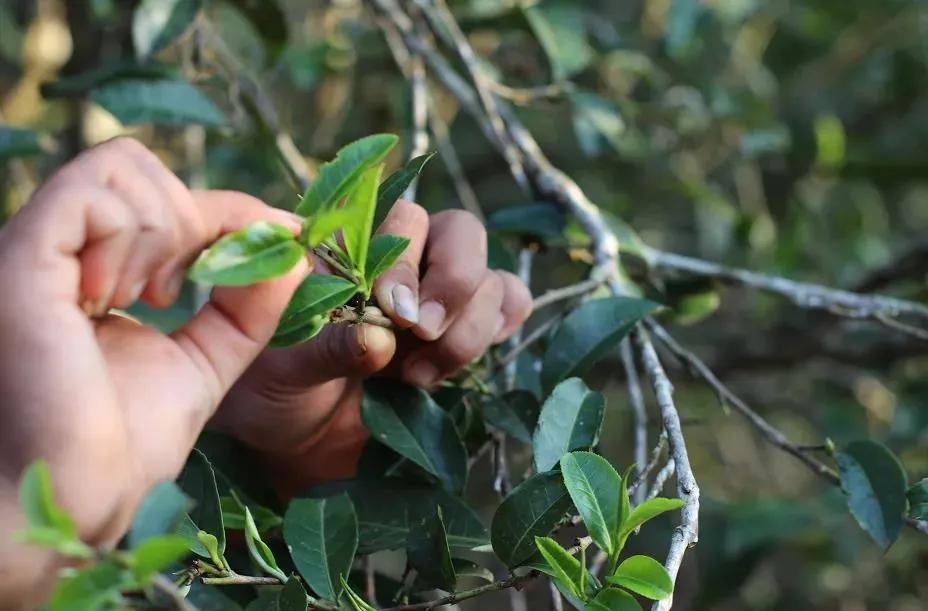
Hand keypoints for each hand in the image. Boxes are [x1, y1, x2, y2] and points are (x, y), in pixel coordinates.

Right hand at [0, 138, 307, 605]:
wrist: (78, 496)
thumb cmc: (123, 442)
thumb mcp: (204, 360)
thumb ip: (244, 308)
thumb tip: (291, 252)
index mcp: (84, 269)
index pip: (155, 195)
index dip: (228, 208)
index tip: (283, 234)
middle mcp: (53, 251)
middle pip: (134, 164)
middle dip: (194, 215)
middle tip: (184, 288)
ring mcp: (32, 251)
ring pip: (116, 166)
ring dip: (164, 228)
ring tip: (152, 298)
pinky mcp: (20, 263)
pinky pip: (92, 194)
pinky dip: (134, 235)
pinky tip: (124, 298)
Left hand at [214, 201, 531, 494]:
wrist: (294, 439)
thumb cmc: (272, 388)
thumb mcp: (283, 368)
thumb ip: (326, 347)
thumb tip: (380, 339)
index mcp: (349, 247)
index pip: (399, 218)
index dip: (405, 261)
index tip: (394, 314)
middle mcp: (402, 258)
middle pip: (460, 232)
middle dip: (453, 284)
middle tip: (423, 334)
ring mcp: (440, 293)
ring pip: (490, 277)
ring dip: (468, 329)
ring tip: (419, 377)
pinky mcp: (466, 328)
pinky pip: (510, 303)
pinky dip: (500, 327)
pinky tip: (457, 362)